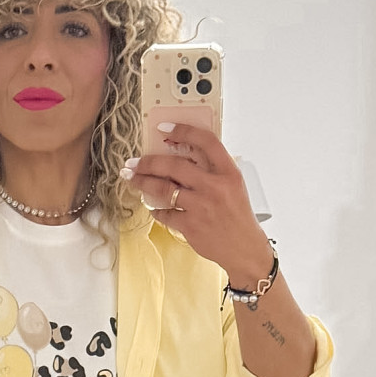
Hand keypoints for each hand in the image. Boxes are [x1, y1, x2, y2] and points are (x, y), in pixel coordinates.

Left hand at [122, 123, 272, 288]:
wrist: (244, 248)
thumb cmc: (237, 215)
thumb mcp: (232, 185)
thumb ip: (211, 169)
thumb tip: (181, 154)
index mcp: (227, 172)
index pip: (205, 142)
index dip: (183, 131)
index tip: (164, 128)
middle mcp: (214, 187)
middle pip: (174, 166)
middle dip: (148, 162)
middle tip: (133, 162)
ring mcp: (201, 207)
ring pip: (164, 189)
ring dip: (143, 183)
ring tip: (132, 179)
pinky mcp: (190, 226)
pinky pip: (165, 214)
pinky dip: (156, 210)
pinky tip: (153, 207)